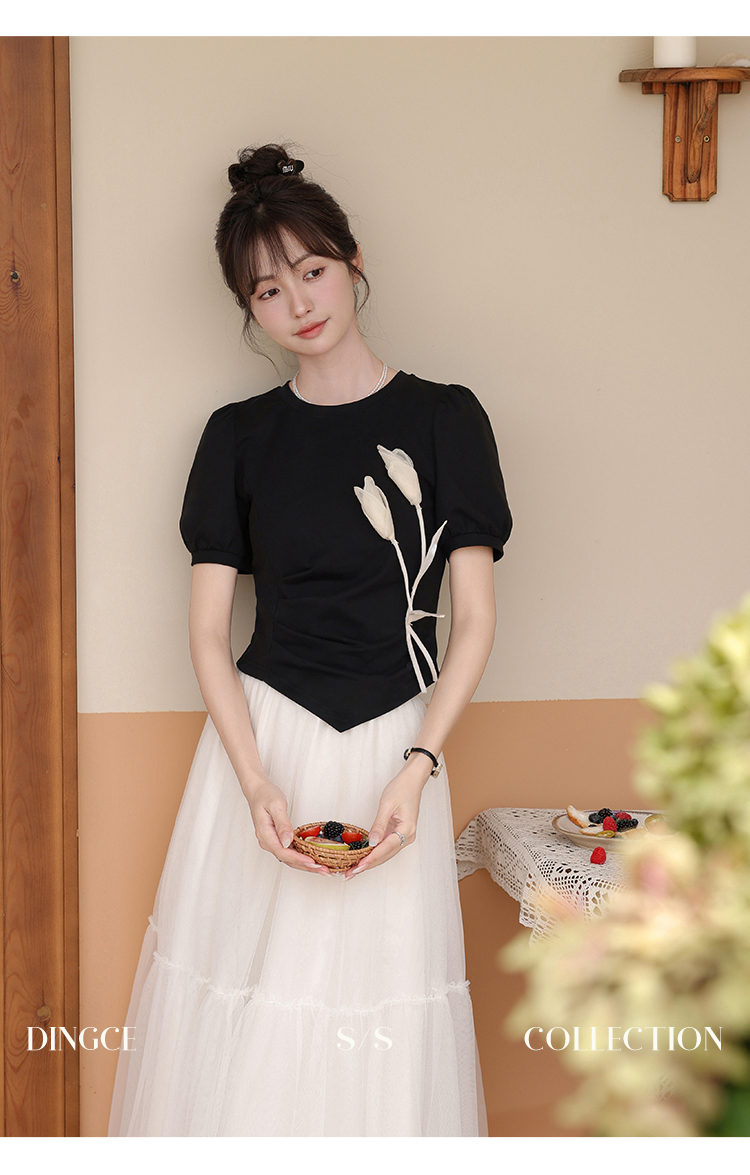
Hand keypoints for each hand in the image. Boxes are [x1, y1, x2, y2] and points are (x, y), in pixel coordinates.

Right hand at [245, 778, 329, 874]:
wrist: (257, 791)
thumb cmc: (265, 795)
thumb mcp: (276, 806)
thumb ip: (282, 824)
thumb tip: (287, 842)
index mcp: (265, 834)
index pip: (283, 852)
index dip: (298, 859)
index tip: (312, 862)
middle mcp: (267, 841)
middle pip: (287, 859)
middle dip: (306, 866)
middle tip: (323, 870)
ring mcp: (271, 841)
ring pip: (289, 858)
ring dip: (305, 864)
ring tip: (321, 868)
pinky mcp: (276, 839)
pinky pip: (289, 852)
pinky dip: (301, 857)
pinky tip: (311, 859)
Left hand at [344, 763, 425, 878]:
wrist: (412, 781)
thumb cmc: (402, 788)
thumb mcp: (387, 804)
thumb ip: (379, 825)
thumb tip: (372, 843)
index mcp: (407, 830)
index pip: (386, 848)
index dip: (371, 858)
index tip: (359, 866)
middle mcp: (407, 836)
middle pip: (385, 855)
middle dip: (367, 865)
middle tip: (350, 873)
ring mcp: (403, 836)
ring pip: (385, 854)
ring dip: (370, 862)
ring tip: (353, 870)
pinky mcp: (397, 833)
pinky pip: (385, 847)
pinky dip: (374, 854)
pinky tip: (363, 859)